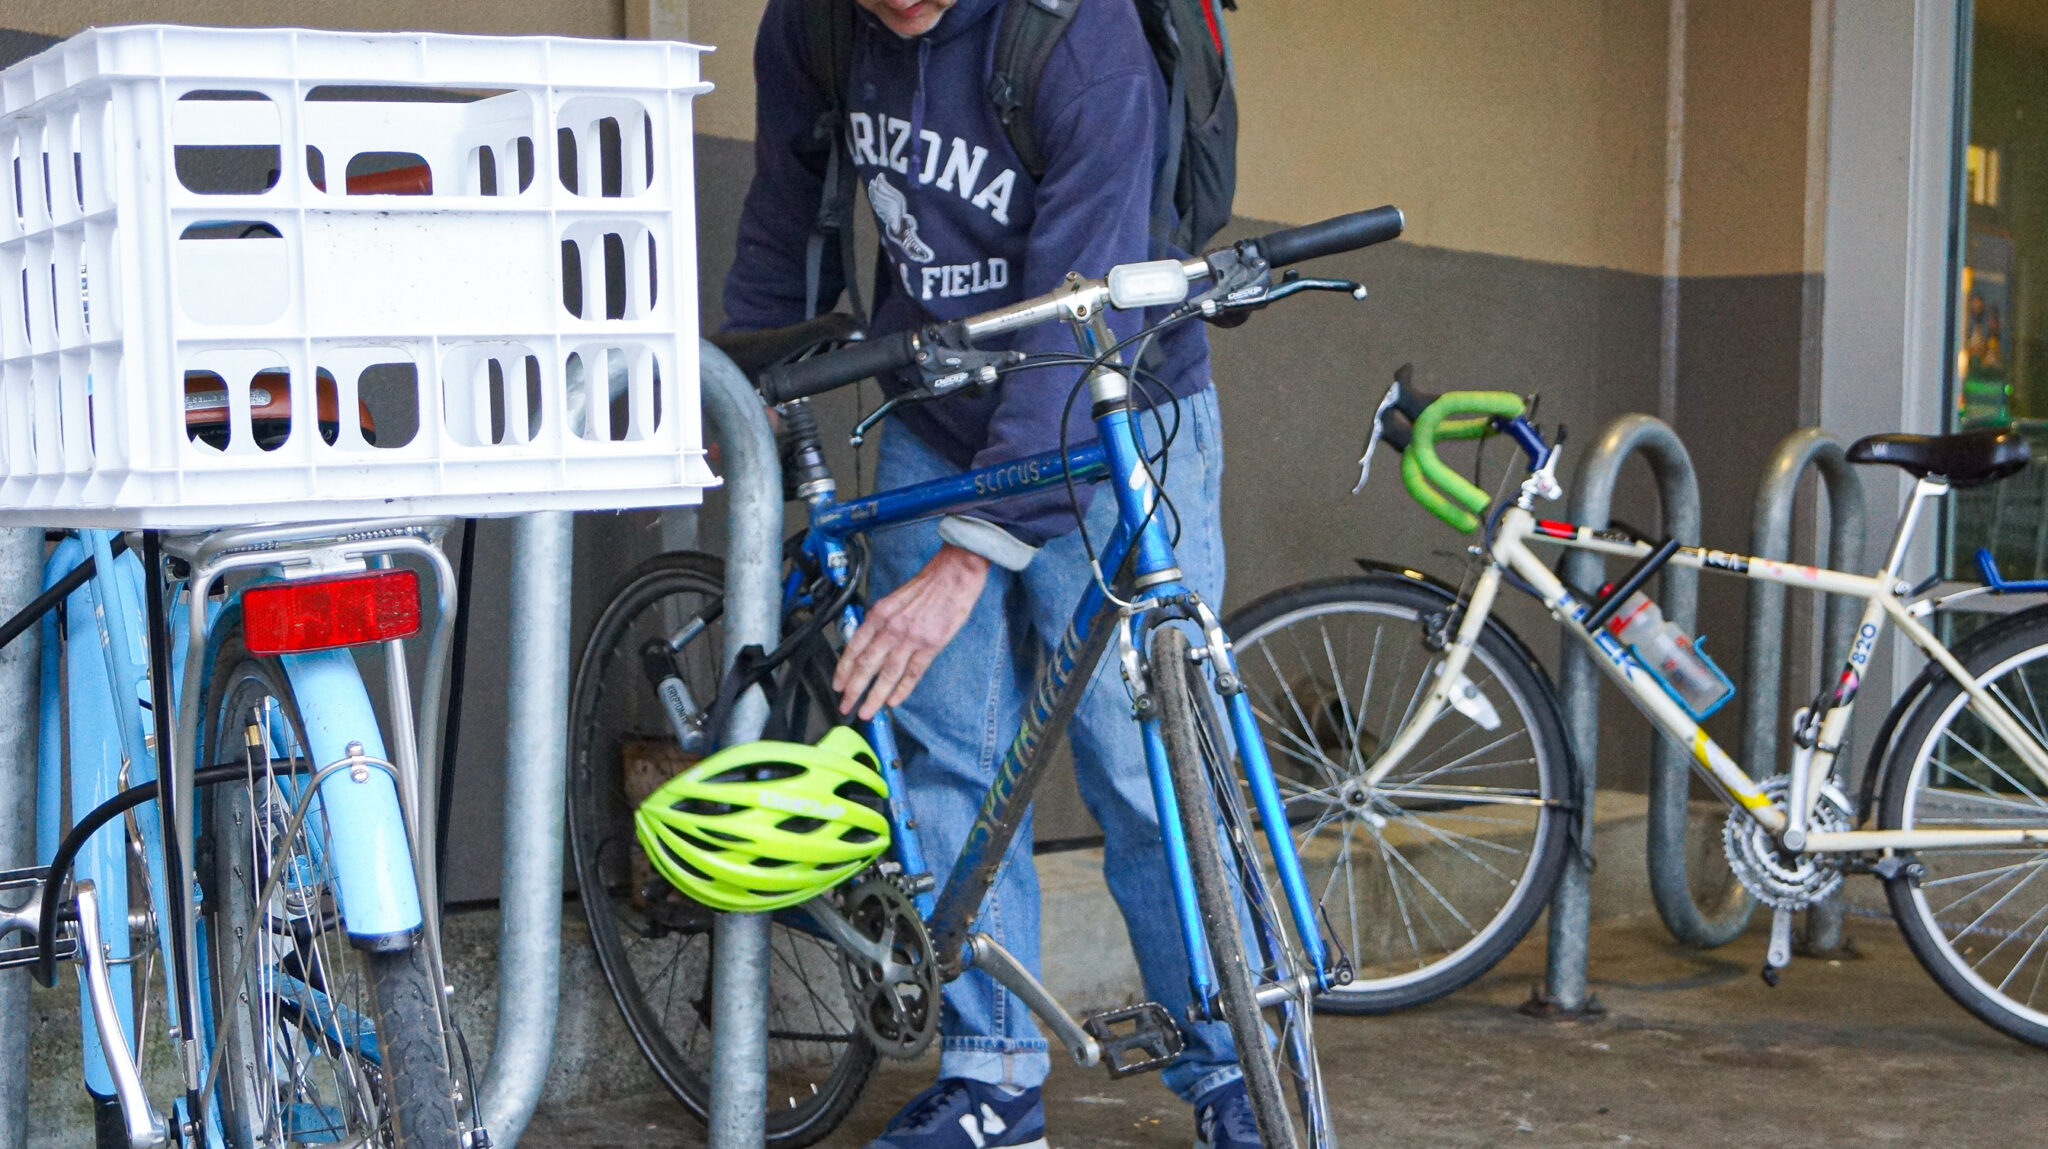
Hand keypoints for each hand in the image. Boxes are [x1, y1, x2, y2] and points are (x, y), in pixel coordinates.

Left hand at [834, 544, 989, 718]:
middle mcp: (891, 627)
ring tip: (867, 712)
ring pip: (887, 674)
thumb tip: (869, 642)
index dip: (844, 669)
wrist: (954, 573)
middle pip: (866, 665)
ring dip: (875, 696)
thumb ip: (880, 621)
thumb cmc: (927, 585)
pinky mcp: (930, 645)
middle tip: (846, 706)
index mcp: (879, 614)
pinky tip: (893, 701)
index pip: (854, 647)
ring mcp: (911, 638)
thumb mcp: (894, 598)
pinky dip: (902, 689)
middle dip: (854, 689)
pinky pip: (912, 673)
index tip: (838, 684)